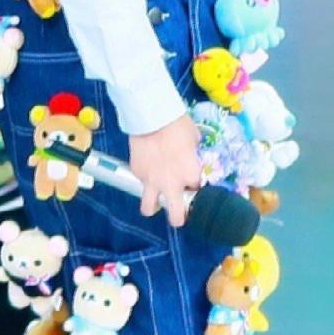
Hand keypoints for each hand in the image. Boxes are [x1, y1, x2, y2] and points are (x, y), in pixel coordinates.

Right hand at [129, 114, 201, 229]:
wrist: (151, 117)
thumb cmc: (178, 125)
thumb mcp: (194, 139)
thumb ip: (193, 154)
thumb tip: (190, 156)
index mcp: (190, 175)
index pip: (196, 190)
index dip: (194, 186)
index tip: (192, 182)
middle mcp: (172, 185)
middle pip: (176, 217)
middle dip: (179, 217)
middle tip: (179, 212)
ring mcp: (151, 182)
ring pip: (149, 208)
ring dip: (154, 205)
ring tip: (156, 199)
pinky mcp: (136, 173)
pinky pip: (140, 182)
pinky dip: (144, 177)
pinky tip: (146, 164)